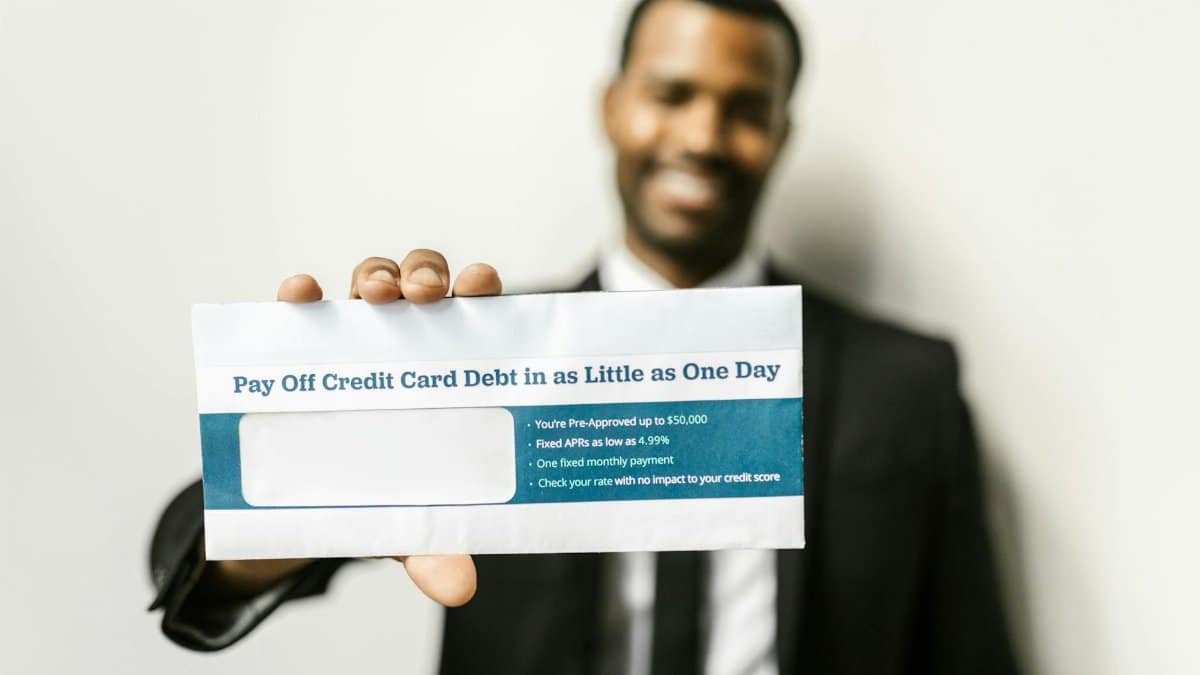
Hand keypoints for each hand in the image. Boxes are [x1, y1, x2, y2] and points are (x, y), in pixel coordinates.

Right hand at [209, 249, 501, 606]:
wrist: (316, 504)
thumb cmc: (385, 492)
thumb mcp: (412, 523)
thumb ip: (436, 544)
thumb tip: (458, 588)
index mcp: (450, 368)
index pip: (474, 314)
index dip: (480, 290)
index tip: (482, 284)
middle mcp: (409, 340)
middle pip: (423, 282)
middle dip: (426, 276)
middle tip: (426, 297)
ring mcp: (355, 336)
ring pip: (371, 281)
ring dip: (376, 276)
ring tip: (379, 297)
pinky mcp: (302, 343)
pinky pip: (300, 307)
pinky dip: (298, 294)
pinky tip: (298, 294)